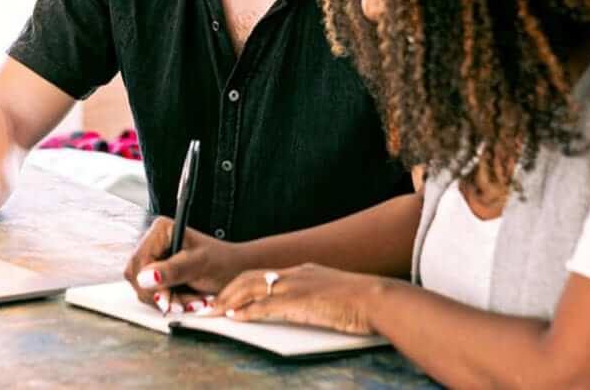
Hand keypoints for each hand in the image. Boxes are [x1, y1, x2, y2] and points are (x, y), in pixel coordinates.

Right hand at [123, 217, 245, 313]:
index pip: (139, 261)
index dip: (149, 283)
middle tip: (183, 303)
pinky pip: (152, 295)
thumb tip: (146, 277)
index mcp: (161, 230)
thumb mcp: (199, 265)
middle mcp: (154, 243)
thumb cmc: (223, 262)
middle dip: (160, 295)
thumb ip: (172, 270)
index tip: (166, 298)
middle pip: (136, 277)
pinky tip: (186, 301)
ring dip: (168, 301)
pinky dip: (170, 302)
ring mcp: (155, 259)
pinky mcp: (158, 275)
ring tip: (192, 301)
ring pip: (143, 289)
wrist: (236, 272)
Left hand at [211, 263, 381, 335]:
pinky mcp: (299, 301)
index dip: (242, 285)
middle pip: (251, 277)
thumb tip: (306, 307)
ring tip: (214, 311)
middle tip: (211, 304)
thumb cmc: (363, 301)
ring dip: (229, 300)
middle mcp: (296, 274)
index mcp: (304, 272)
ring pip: (252, 288)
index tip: (228, 296)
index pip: (264, 274)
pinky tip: (235, 318)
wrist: (377, 299)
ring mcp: (296, 286)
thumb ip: (315, 298)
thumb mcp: (332, 295)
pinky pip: (265, 305)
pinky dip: (246, 311)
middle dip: (228, 290)